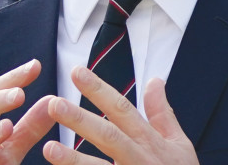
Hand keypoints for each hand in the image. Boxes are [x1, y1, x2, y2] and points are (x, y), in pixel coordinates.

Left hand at [43, 66, 198, 164]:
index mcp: (151, 141)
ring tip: (48, 147)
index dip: (100, 90)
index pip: (122, 109)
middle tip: (54, 104)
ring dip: (73, 160)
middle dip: (81, 120)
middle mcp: (140, 159)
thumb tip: (154, 81)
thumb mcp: (178, 144)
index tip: (77, 72)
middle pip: (109, 136)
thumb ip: (162, 113)